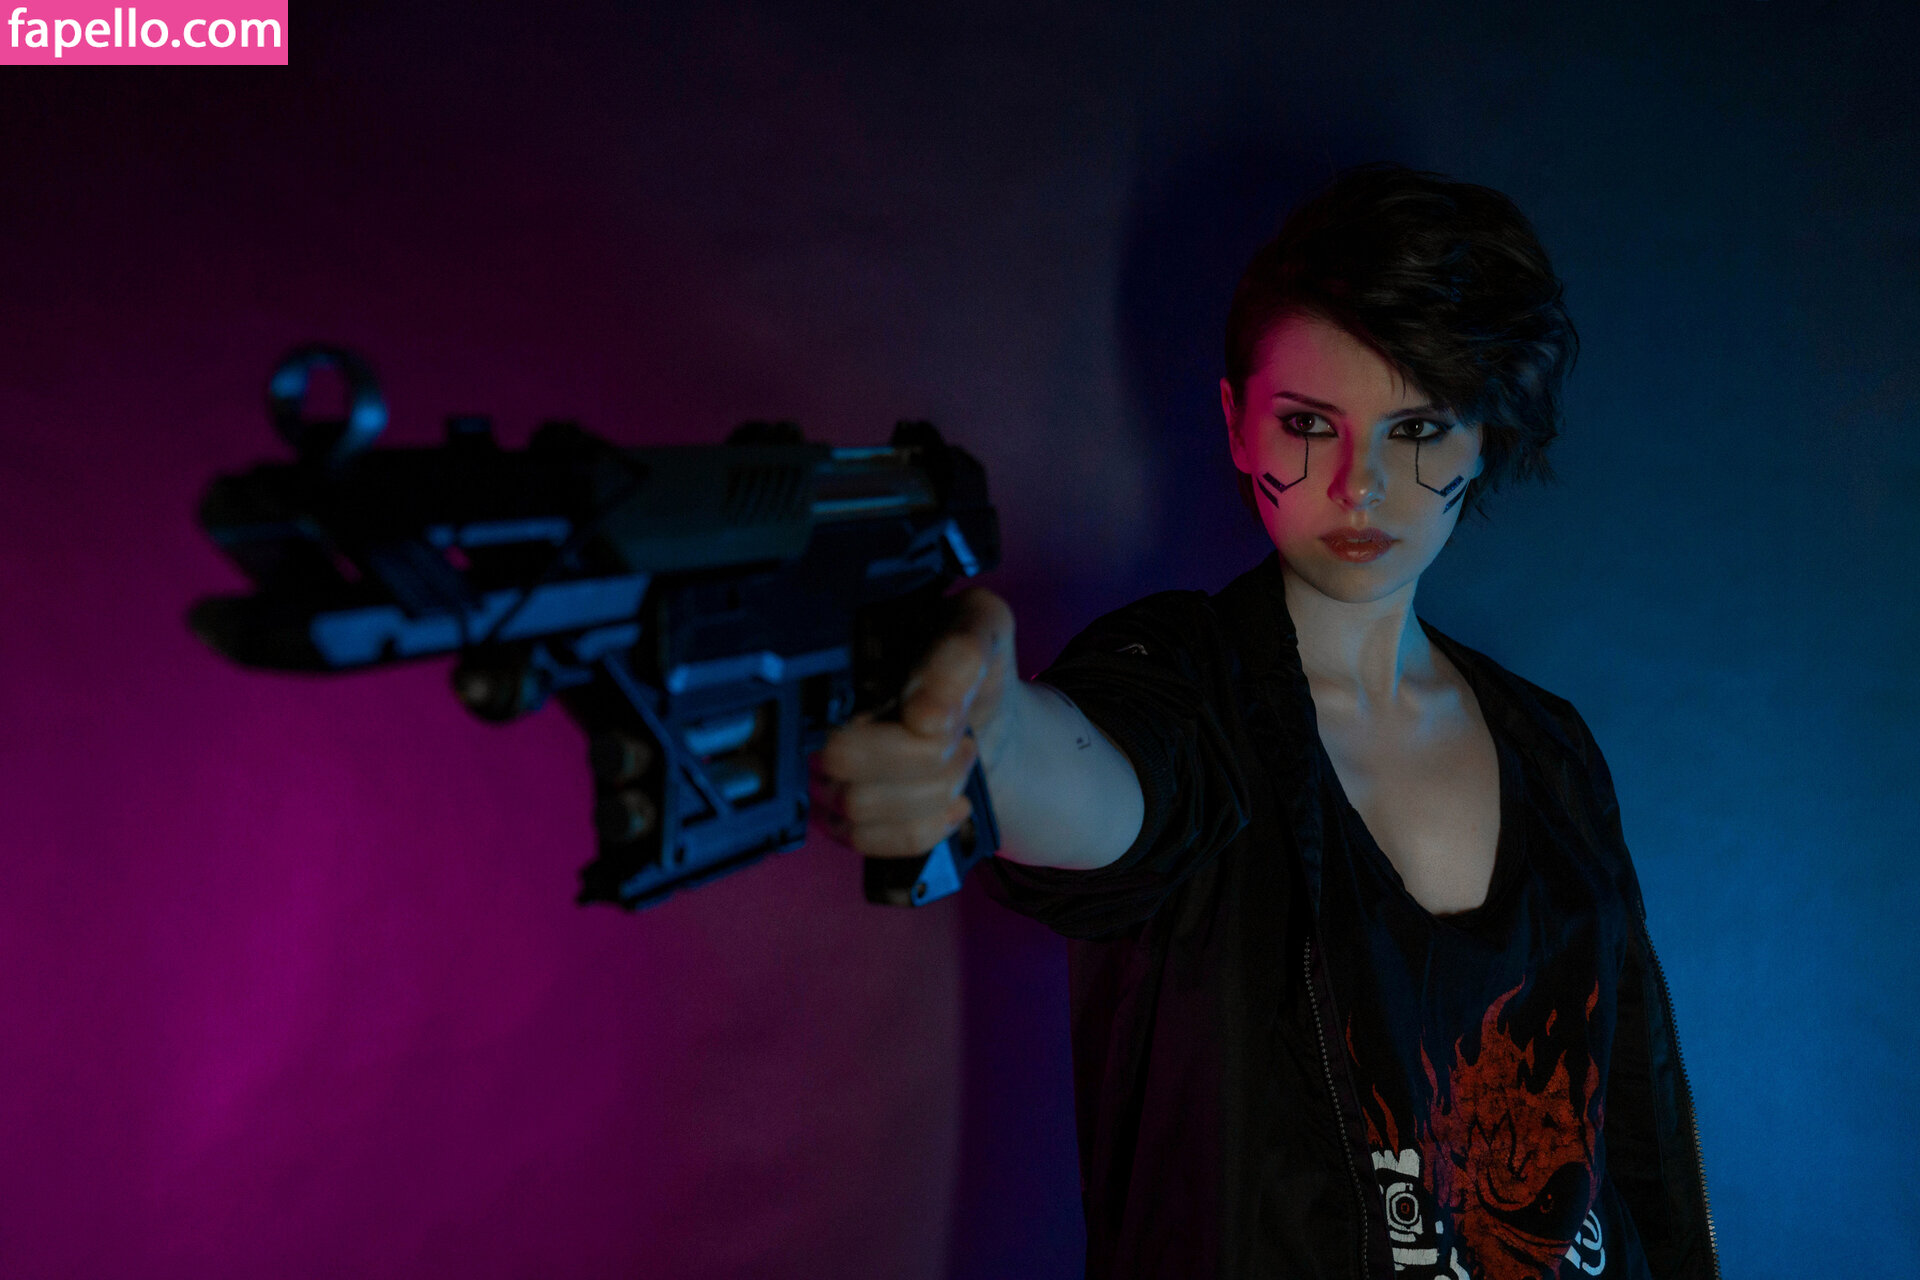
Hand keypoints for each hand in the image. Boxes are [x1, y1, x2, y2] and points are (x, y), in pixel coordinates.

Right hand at [811, 587, 1016, 858]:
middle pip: (839, 762)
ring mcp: (827, 774)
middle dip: (922, 758)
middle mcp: (819, 719)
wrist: (991, 719)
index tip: (948, 721)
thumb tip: (923, 715)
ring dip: (929, 792)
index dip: (904, 732)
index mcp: (840, 666)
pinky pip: (866, 841)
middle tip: (960, 739)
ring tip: (960, 763)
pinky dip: (922, 828)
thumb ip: (961, 650)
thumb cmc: (978, 670)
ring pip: (855, 807)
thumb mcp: (986, 628)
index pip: (838, 711)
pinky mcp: (847, 820)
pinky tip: (953, 805)